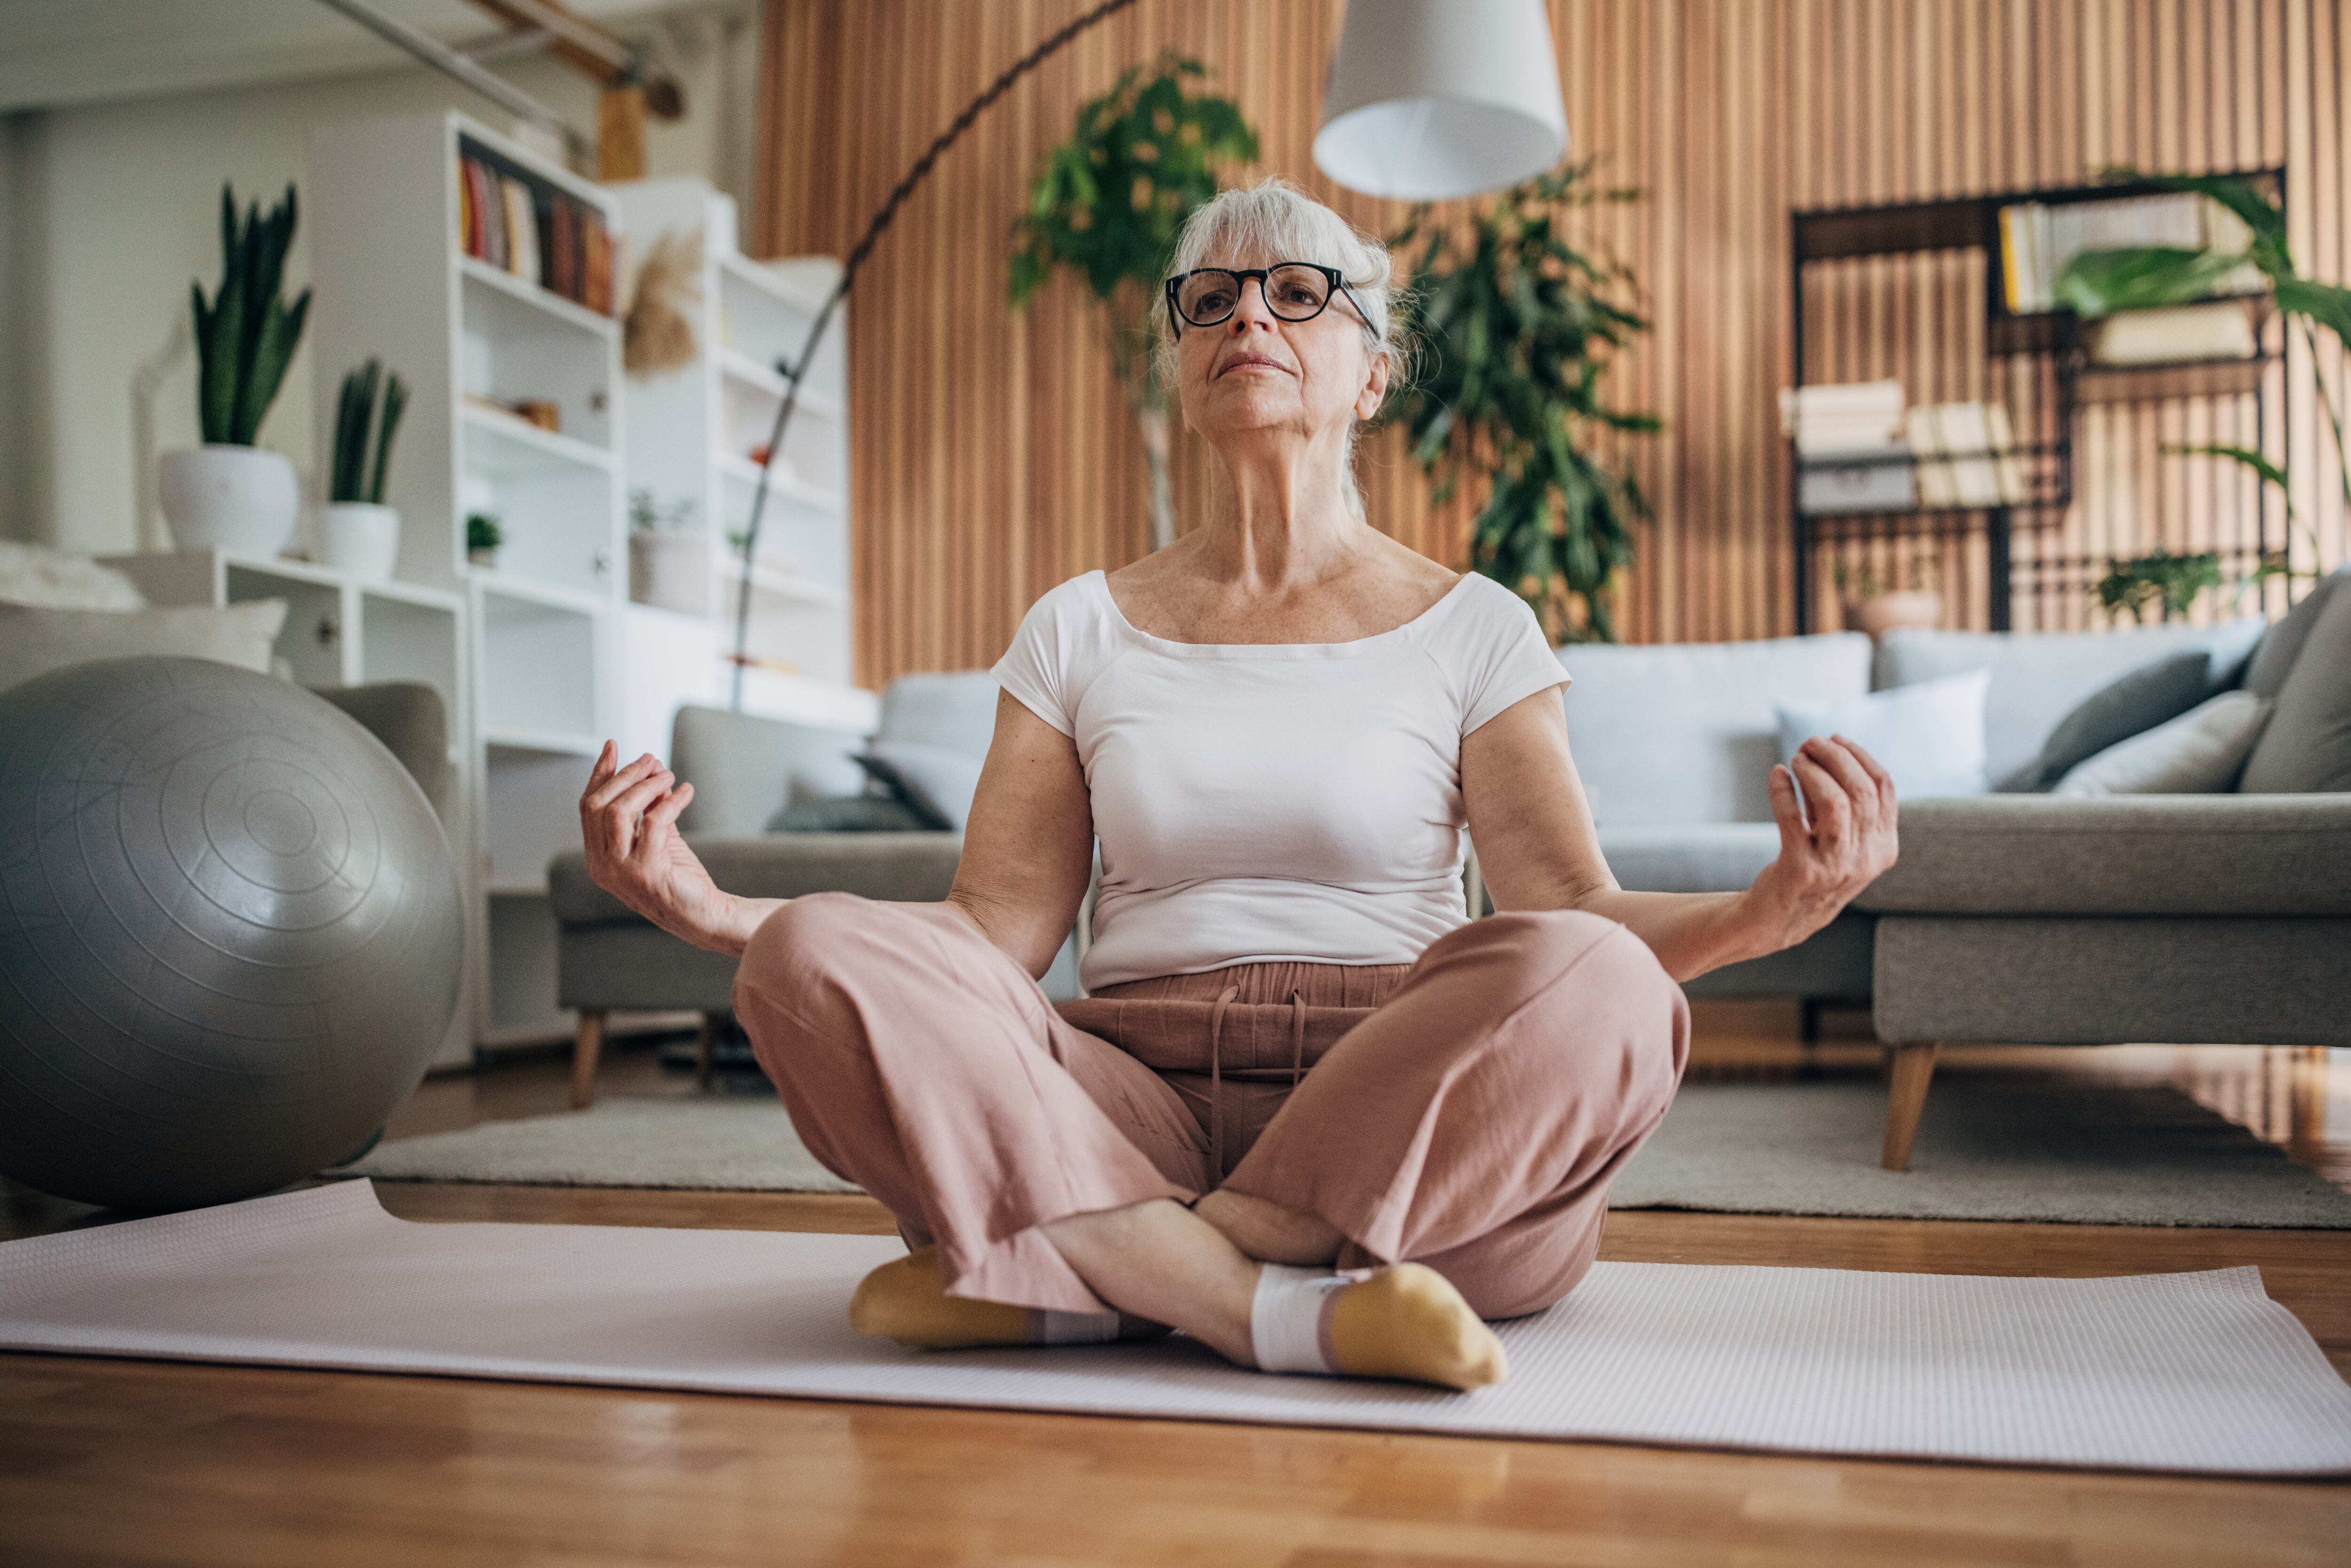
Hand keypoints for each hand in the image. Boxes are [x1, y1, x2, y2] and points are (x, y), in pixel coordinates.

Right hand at [578, 743, 744, 953]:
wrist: (705, 915)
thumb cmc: (679, 878)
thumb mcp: (658, 837)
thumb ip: (648, 807)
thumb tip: (650, 769)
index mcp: (597, 857)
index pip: (588, 807)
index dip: (600, 774)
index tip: (613, 747)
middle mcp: (602, 866)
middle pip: (598, 805)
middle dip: (624, 775)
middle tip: (651, 760)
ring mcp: (621, 871)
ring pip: (618, 810)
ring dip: (644, 785)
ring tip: (668, 774)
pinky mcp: (647, 872)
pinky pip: (654, 821)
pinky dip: (671, 801)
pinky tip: (687, 791)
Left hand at [1743, 734, 1898, 952]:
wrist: (1784, 917)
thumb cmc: (1815, 866)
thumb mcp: (1842, 839)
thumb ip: (1843, 802)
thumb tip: (1828, 752)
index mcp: (1884, 847)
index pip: (1884, 788)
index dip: (1860, 756)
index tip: (1836, 739)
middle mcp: (1865, 858)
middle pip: (1860, 790)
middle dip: (1835, 757)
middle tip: (1809, 743)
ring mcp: (1834, 866)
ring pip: (1834, 802)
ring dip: (1814, 772)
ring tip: (1797, 758)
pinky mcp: (1800, 870)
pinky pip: (1792, 819)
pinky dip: (1783, 790)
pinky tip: (1777, 774)